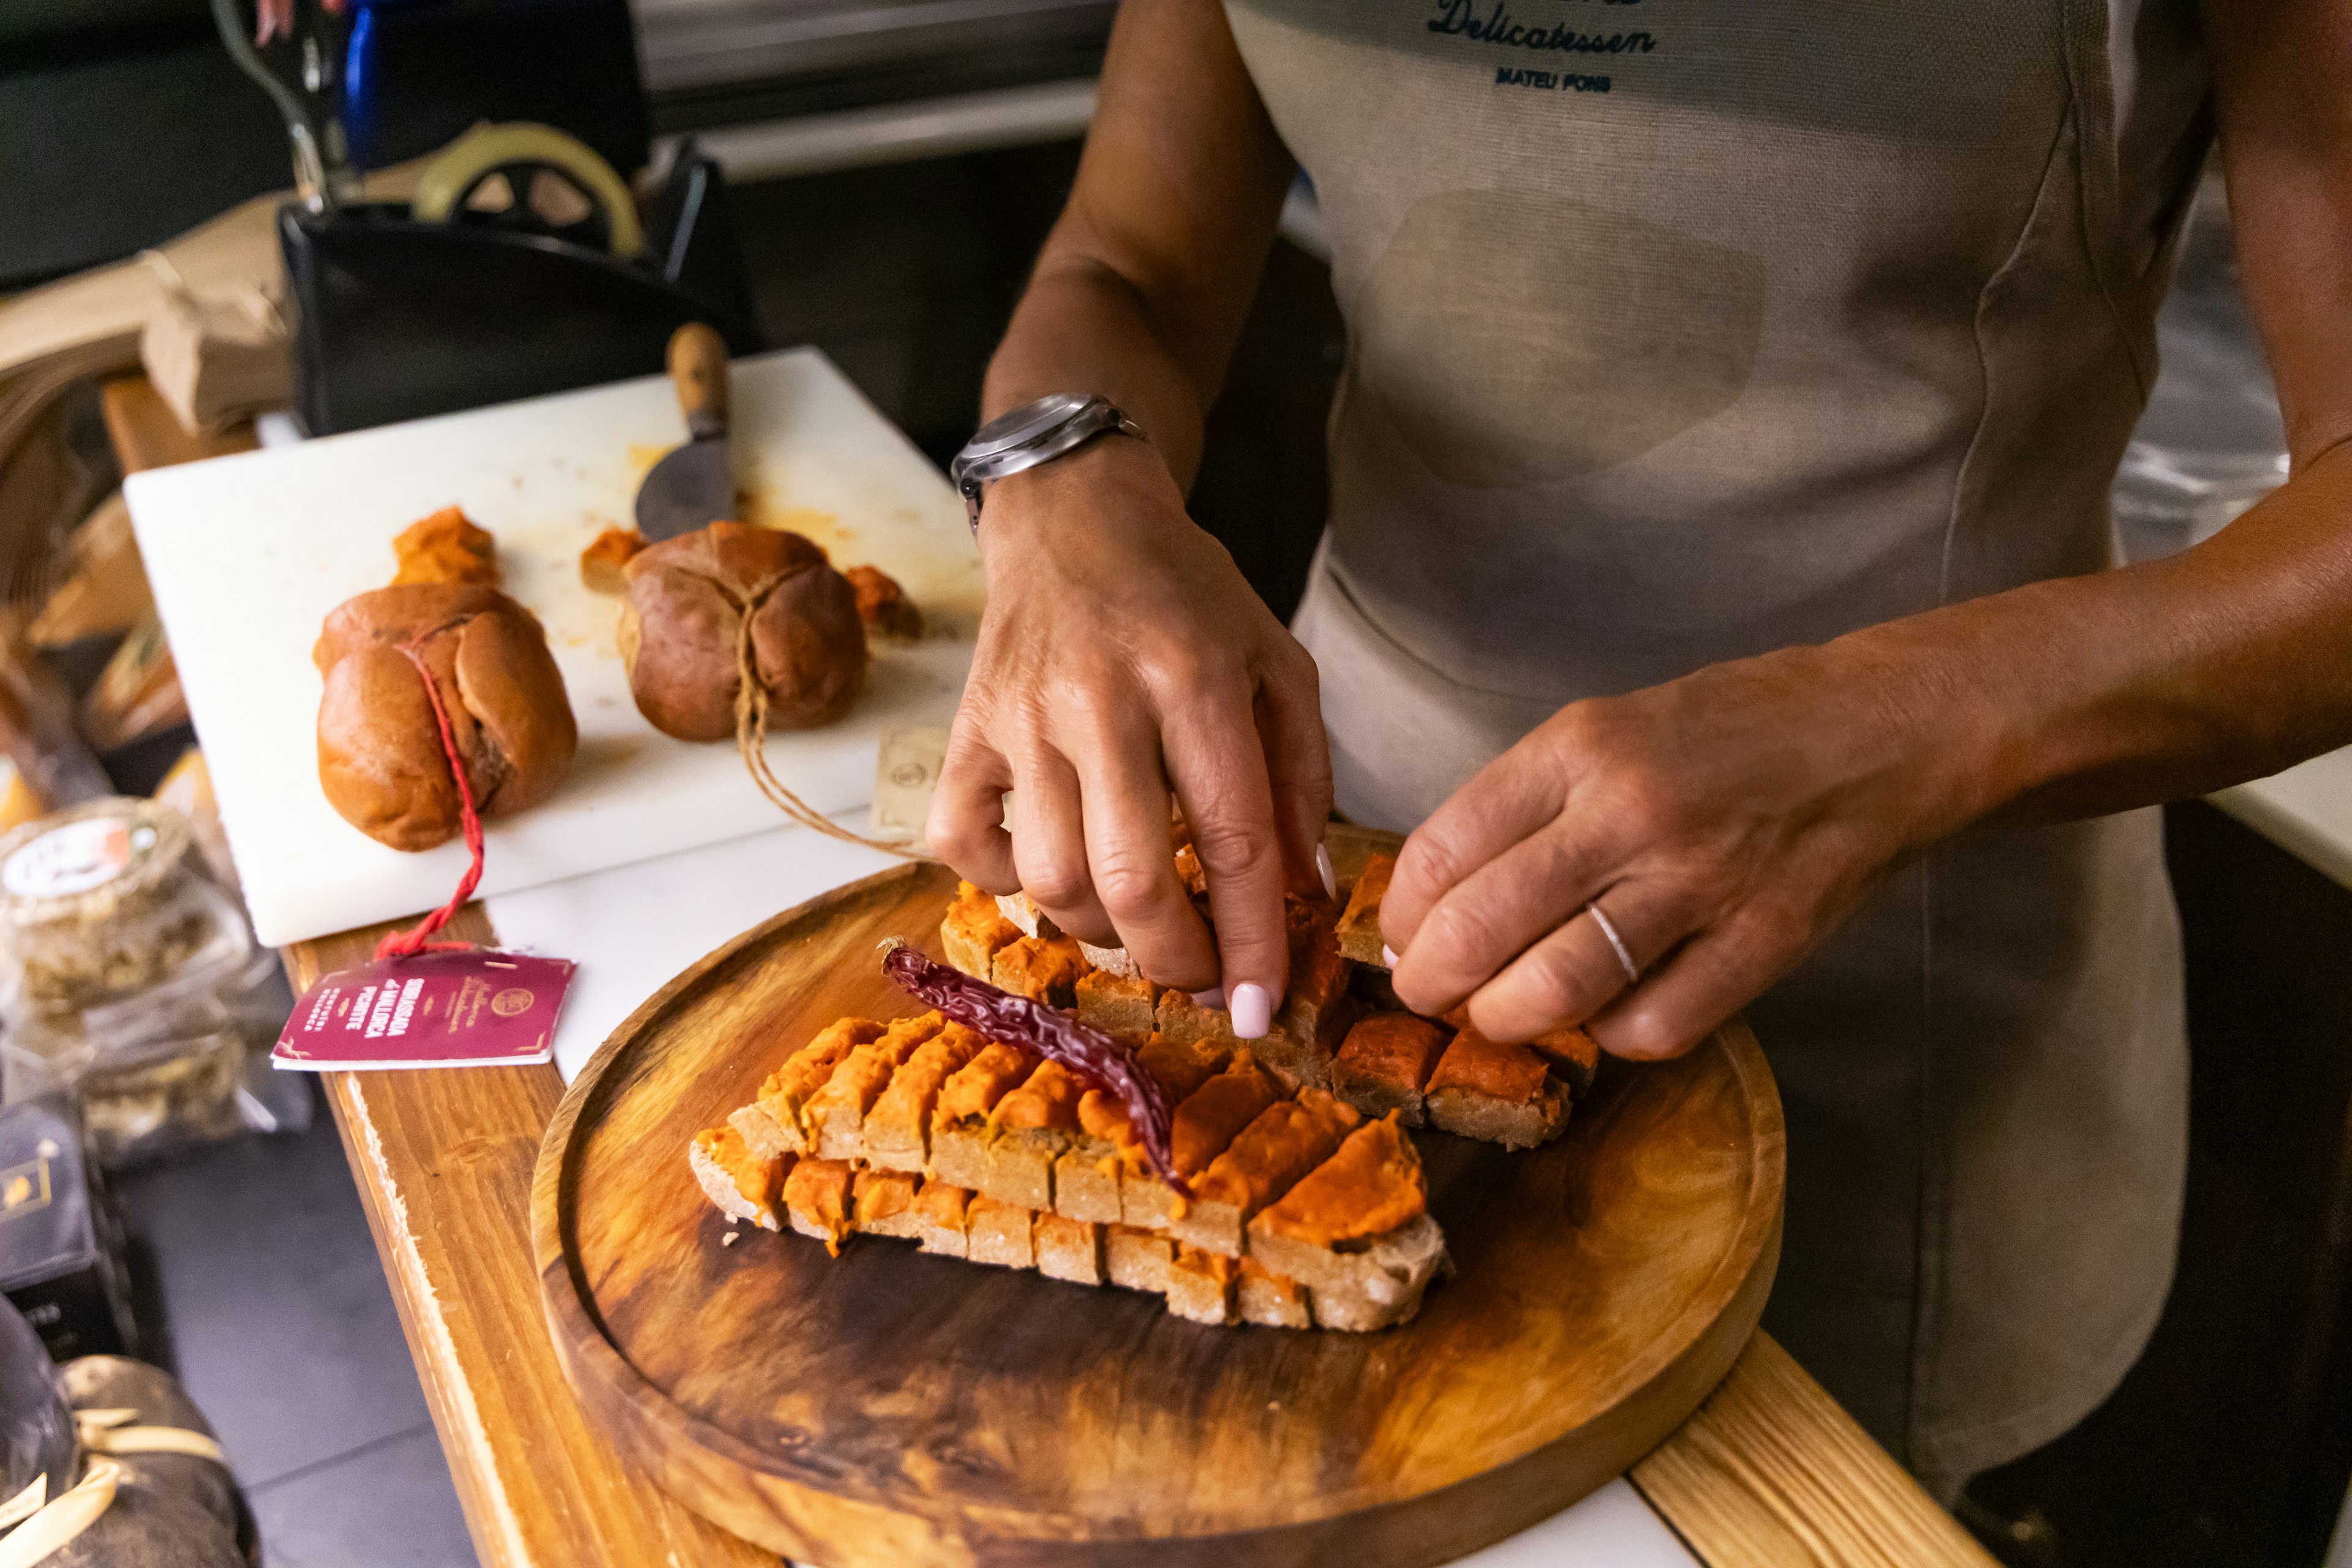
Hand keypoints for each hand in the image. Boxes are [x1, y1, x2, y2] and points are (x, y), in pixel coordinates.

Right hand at [927, 435, 1331, 1028]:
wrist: (1075, 514)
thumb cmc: (1188, 598)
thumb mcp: (1276, 663)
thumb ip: (1302, 777)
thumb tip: (1306, 894)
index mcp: (1196, 677)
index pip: (1231, 836)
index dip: (1252, 938)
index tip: (1261, 1010)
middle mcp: (1101, 699)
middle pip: (1129, 879)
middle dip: (1174, 960)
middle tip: (1201, 976)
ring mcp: (1019, 717)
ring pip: (1047, 876)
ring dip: (1099, 930)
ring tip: (1137, 919)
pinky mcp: (962, 728)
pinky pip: (959, 842)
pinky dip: (1001, 883)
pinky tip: (1050, 866)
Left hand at [1380, 641, 1979, 1058]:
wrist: (1877, 731)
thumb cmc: (1727, 729)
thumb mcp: (1606, 729)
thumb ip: (1521, 805)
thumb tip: (1432, 898)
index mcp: (1582, 748)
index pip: (1444, 848)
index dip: (1400, 911)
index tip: (1401, 931)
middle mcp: (1633, 811)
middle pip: (1483, 927)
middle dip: (1429, 978)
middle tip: (1426, 988)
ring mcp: (1702, 882)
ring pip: (1556, 989)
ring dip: (1502, 1017)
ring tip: (1495, 1010)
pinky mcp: (1763, 943)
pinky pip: (1650, 1026)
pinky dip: (1607, 1034)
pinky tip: (1603, 1010)